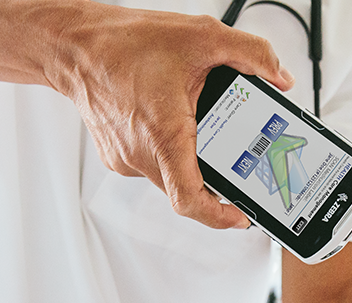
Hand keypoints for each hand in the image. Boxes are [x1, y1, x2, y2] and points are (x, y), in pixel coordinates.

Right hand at [46, 4, 293, 229]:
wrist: (73, 45)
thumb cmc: (123, 43)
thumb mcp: (202, 36)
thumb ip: (250, 54)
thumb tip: (279, 77)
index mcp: (163, 135)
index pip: (190, 199)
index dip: (219, 217)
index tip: (240, 217)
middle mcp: (140, 154)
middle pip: (187, 185)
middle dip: (216, 175)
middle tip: (239, 160)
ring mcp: (126, 159)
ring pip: (171, 174)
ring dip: (192, 158)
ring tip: (205, 127)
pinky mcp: (118, 155)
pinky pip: (153, 162)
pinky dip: (170, 148)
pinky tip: (175, 119)